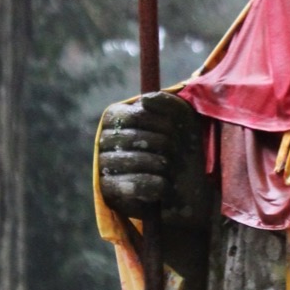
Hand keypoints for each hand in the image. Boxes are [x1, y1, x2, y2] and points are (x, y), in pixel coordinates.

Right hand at [97, 91, 204, 220]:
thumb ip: (165, 102)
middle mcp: (104, 139)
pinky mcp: (108, 189)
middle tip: (177, 152)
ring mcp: (103, 164)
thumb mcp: (180, 117)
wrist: (186, 183)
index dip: (159, 123)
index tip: (176, 131)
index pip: (134, 115)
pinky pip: (132, 185)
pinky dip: (156, 184)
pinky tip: (165, 184)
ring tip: (170, 167)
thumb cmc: (181, 143)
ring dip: (161, 164)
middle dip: (163, 145)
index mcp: (116, 116)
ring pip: (133, 161)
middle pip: (133, 138)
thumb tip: (144, 100)